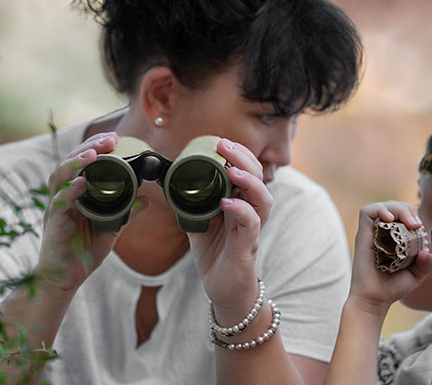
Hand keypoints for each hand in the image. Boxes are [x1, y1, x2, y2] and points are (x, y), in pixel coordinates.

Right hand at [34, 132, 146, 291]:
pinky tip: (82, 183)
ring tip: (93, 154)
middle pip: (70, 162)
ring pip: (59, 177)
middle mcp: (63, 196)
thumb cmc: (83, 253)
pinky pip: (59, 203)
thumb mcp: (110, 230)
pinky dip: (70, 192)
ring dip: (75, 162)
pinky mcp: (53, 224)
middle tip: (109, 139)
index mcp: (75, 194)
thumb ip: (126, 213)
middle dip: (89, 147)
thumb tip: (146, 199)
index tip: (114, 138)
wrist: (64, 280)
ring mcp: (55, 208)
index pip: (82, 163)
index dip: (96, 147)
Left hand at [187, 138, 272, 316]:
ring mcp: (252, 229)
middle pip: (259, 178)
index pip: (248, 171)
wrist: (223, 289)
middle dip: (244, 159)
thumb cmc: (215, 253)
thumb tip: (169, 180)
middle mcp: (251, 212)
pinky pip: (251, 225)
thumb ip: (191, 202)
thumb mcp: (199, 221)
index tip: (221, 143)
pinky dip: (242, 211)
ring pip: (262, 199)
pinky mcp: (248, 247)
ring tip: (233, 170)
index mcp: (241, 202)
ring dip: (249, 182)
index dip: (238, 155)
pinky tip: (227, 202)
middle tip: (225, 146)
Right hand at [350, 201, 431, 315]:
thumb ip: (426, 264)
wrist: (374, 300)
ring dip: (398, 208)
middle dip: (408, 209)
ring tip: (408, 222)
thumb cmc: (392, 288)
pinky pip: (367, 212)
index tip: (421, 228)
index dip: (414, 215)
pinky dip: (380, 209)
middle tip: (416, 224)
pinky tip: (390, 219)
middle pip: (394, 207)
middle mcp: (381, 233)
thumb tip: (428, 251)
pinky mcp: (362, 234)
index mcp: (393, 238)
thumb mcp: (416, 275)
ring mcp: (371, 233)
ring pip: (383, 206)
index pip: (403, 214)